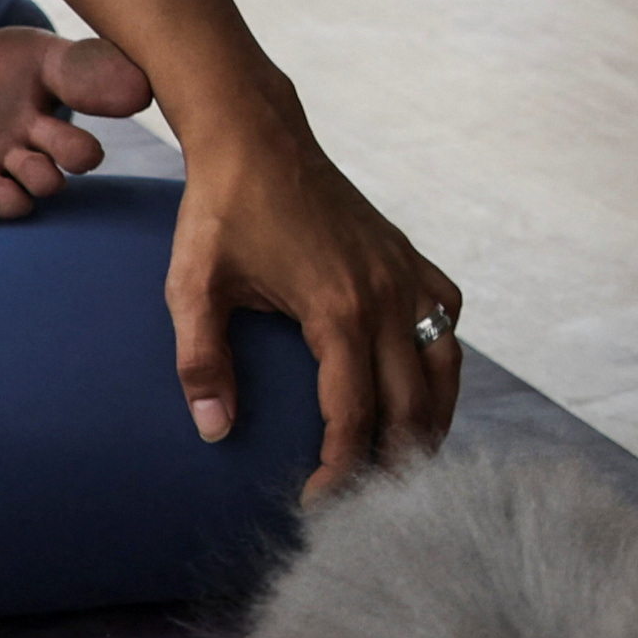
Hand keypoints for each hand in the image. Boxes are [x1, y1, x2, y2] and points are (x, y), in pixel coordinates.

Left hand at [169, 122, 465, 495]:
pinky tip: (420, 377)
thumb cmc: (221, 209)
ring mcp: (404, 273)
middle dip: (392, 460)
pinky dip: (441, 355)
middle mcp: (385, 295)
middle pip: (411, 405)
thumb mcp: (193, 286)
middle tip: (365, 498)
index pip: (354, 416)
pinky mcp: (406, 255)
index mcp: (337, 309)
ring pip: (443, 366)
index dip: (340, 471)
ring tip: (405, 457)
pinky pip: (444, 315)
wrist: (258, 134)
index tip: (317, 503)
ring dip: (430, 418)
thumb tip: (213, 432)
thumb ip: (201, 362)